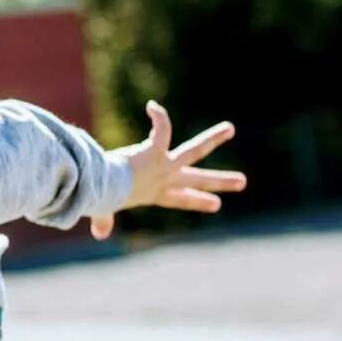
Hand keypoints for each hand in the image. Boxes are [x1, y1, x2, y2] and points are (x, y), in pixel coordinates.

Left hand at [91, 101, 247, 239]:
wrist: (105, 189)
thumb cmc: (103, 197)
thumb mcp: (105, 209)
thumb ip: (103, 220)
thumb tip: (98, 234)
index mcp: (154, 194)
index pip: (180, 199)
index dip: (197, 201)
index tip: (216, 205)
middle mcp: (165, 179)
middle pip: (198, 179)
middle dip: (220, 181)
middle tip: (243, 181)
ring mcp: (164, 165)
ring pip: (195, 150)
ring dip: (213, 138)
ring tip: (230, 128)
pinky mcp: (158, 152)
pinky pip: (164, 130)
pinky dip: (159, 117)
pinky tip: (152, 106)